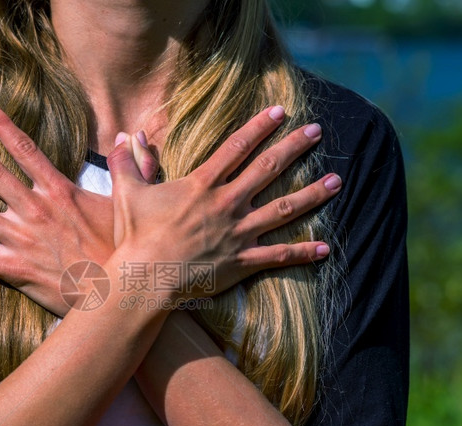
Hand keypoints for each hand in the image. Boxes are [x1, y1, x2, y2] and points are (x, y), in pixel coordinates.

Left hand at [0, 100, 113, 315]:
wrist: (117, 294)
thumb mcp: (131, 203)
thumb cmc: (125, 250)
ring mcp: (22, 240)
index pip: (25, 150)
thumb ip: (131, 165)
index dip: (3, 126)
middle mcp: (34, 211)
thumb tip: (129, 134)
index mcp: (58, 192)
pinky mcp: (16, 271)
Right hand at [107, 106, 341, 298]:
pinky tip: (325, 248)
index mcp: (202, 185)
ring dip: (312, 194)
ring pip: (283, 209)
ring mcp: (238, 233)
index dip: (260, 127)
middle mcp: (227, 204)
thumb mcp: (127, 192)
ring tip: (337, 181)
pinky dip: (302, 253)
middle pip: (268, 169)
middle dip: (295, 147)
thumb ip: (127, 161)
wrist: (145, 277)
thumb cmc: (136, 236)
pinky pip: (278, 255)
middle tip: (317, 131)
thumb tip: (124, 133)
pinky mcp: (242, 261)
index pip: (237, 147)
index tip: (280, 111)